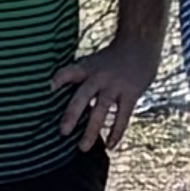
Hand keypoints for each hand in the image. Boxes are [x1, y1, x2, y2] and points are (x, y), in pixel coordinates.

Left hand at [55, 33, 164, 157]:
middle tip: (63, 132)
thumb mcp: (93, 61)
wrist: (140, 43)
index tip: (49, 89)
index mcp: (87, 67)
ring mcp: (115, 86)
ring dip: (92, 131)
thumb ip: (80, 79)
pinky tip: (110, 146)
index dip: (59, 79)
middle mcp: (99, 76)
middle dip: (72, 114)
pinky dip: (116, 132)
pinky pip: (123, 117)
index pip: (69, 72)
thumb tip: (61, 97)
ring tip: (83, 148)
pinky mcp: (131, 94)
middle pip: (83, 96)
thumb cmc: (112, 57)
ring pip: (102, 111)